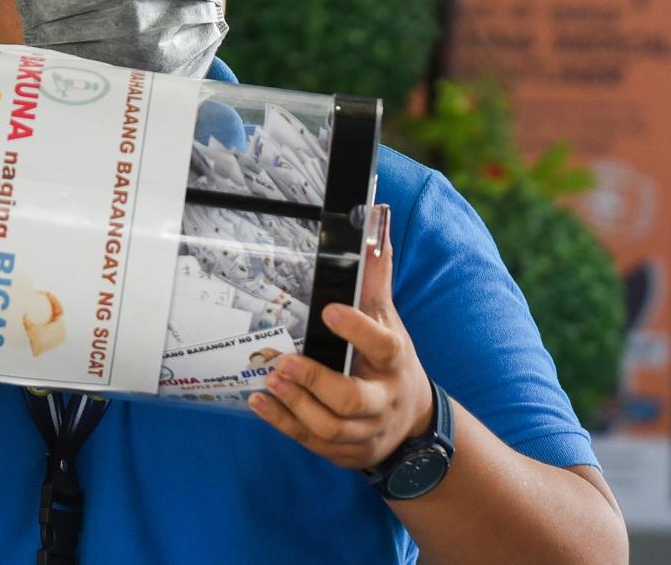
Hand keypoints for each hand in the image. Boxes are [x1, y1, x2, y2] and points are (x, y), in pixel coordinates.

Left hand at [249, 205, 433, 469]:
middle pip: (352, 400)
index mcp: (395, 360)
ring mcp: (364, 430)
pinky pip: (311, 441)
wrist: (411, 421)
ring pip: (330, 427)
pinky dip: (283, 423)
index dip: (357, 330)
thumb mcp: (389, 318)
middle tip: (285, 362)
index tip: (328, 311)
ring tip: (269, 379)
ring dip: (296, 404)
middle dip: (316, 383)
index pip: (382, 345)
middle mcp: (382, 399)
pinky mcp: (343, 450)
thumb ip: (376, 276)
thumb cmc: (390, 359)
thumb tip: (375, 220)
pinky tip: (259, 402)